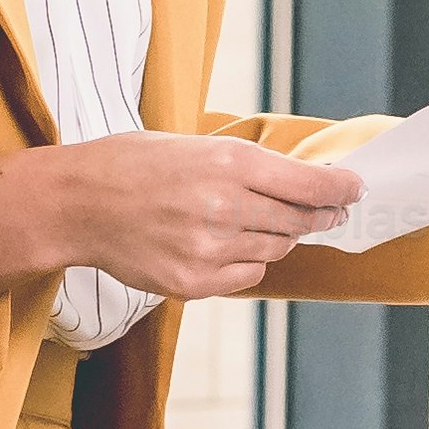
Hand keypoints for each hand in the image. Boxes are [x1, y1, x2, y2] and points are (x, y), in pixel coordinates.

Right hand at [0, 133, 360, 300]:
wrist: (74, 203)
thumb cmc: (131, 165)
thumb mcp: (195, 146)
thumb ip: (248, 168)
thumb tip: (302, 185)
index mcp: (229, 163)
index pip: (310, 184)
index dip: (340, 190)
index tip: (354, 190)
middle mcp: (225, 207)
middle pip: (299, 222)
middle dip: (318, 216)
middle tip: (326, 212)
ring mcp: (209, 250)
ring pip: (275, 251)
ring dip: (279, 238)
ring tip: (257, 222)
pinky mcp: (192, 283)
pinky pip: (246, 275)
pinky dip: (247, 260)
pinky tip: (227, 243)